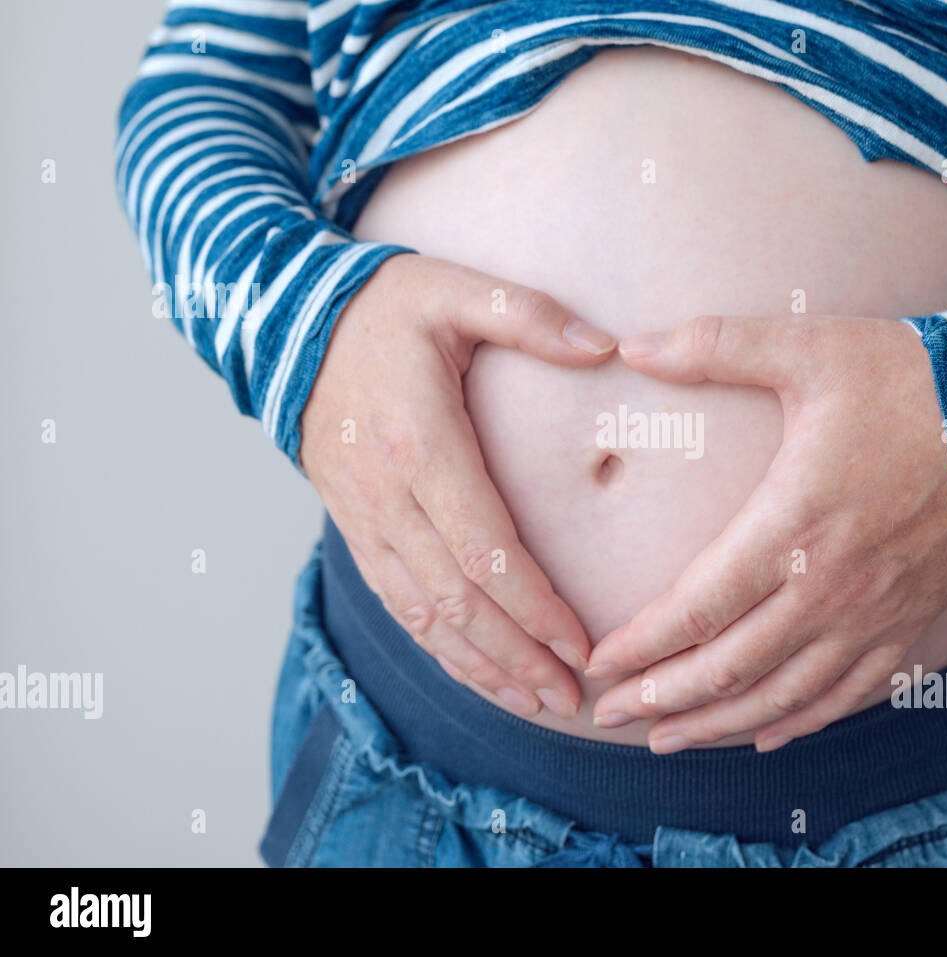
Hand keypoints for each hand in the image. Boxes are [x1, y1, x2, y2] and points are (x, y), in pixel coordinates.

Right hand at [300, 253, 617, 718]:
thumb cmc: (384, 307)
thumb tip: (607, 346)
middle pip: (457, 600)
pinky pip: (398, 606)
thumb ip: (531, 317)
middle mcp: (387, 496)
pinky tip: (480, 675)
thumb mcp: (457, 288)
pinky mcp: (356, 530)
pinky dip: (440, 650)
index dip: (533, 606)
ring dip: (482, 667)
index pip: (484, 549)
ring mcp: (365, 520)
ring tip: (538, 703)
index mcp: (420, 443)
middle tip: (573, 695)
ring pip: (424, 617)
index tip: (581, 643)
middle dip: (518, 656)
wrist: (286, 324)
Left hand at [585, 314, 946, 750]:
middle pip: (730, 666)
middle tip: (612, 714)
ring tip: (669, 741)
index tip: (599, 664)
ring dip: (720, 724)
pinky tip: (767, 737)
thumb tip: (633, 343)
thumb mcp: (809, 347)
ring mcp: (873, 614)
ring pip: (784, 695)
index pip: (699, 607)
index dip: (643, 645)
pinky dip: (802, 722)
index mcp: (793, 524)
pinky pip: (850, 694)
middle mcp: (829, 586)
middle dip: (663, 697)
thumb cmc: (908, 381)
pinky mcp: (910, 622)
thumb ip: (716, 345)